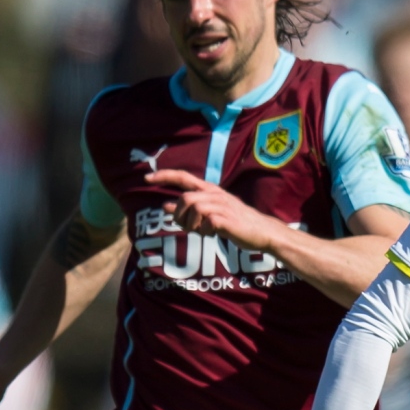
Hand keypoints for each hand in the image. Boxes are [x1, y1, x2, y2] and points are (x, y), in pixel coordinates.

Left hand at [145, 169, 279, 251]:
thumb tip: (165, 206)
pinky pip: (205, 223)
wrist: (262, 231)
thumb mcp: (210, 212)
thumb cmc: (235, 222)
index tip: (146, 178)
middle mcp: (216, 194)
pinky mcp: (226, 220)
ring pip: (194, 209)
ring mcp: (222, 206)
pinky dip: (204, 231)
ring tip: (202, 231)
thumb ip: (189, 208)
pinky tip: (213, 233)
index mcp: (210, 190)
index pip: (183, 177)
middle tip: (186, 227)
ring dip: (192, 225)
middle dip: (179, 215)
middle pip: (185, 199)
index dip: (164, 176)